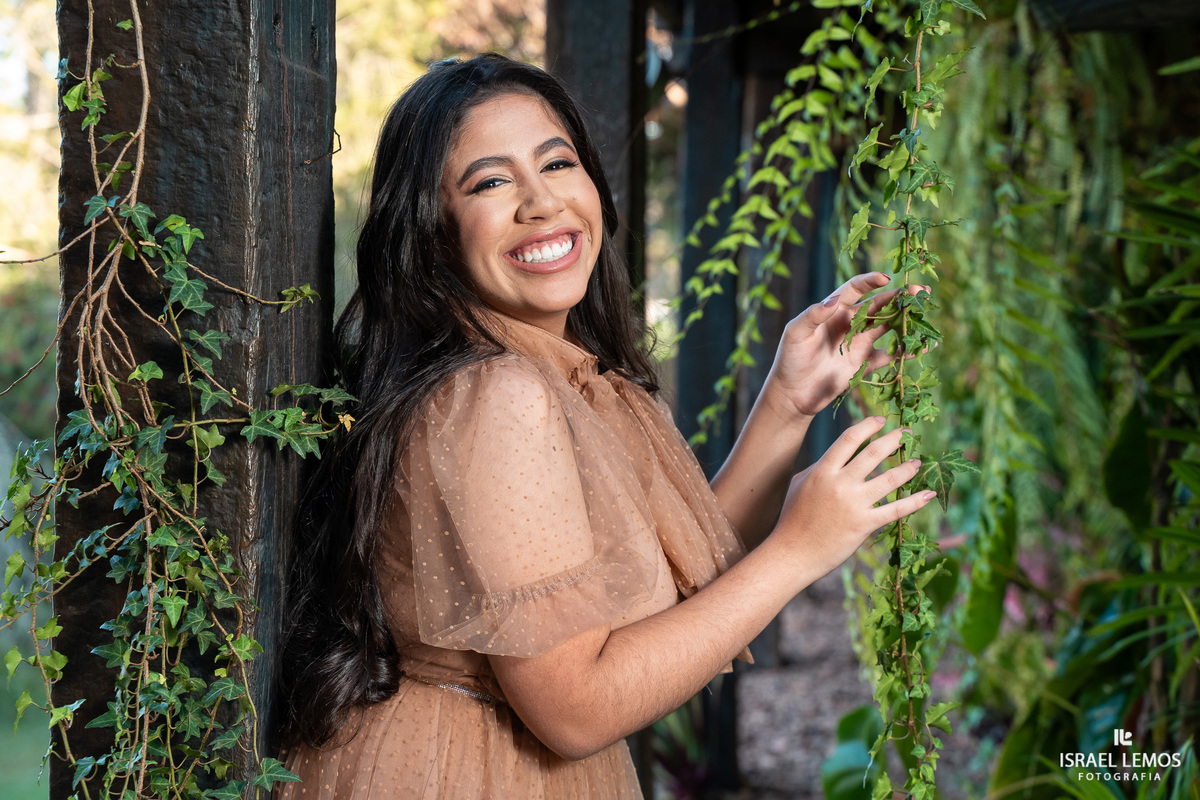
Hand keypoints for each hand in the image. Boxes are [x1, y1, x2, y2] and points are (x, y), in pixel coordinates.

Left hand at [762, 272, 928, 419]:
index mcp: (834, 311)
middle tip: (920, 289)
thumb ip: (813, 315)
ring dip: (906, 319)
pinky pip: (890, 355)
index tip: (885, 278)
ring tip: (925, 312)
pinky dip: (906, 352)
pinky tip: (923, 347)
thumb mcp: (796, 333)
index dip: (869, 281)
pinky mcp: (865, 363)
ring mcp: (859, 343)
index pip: (854, 289)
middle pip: (879, 305)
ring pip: (888, 326)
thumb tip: (834, 300)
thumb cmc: (790, 359)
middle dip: (899, 296)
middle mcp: (850, 323)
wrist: (792, 393)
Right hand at [769, 416, 935, 572]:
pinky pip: (896, 509)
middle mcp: (840, 484)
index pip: (849, 439)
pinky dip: (915, 501)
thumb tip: (837, 456)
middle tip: (906, 433)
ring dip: (907, 468)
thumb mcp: (801, 484)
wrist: (792, 553)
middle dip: (893, 439)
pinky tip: (928, 494)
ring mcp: (853, 504)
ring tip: (917, 462)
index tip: (880, 420)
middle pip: (873, 453)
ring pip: (890, 479)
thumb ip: (820, 467)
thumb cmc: (792, 518)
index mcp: (823, 471)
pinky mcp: (864, 525)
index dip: (868, 426)